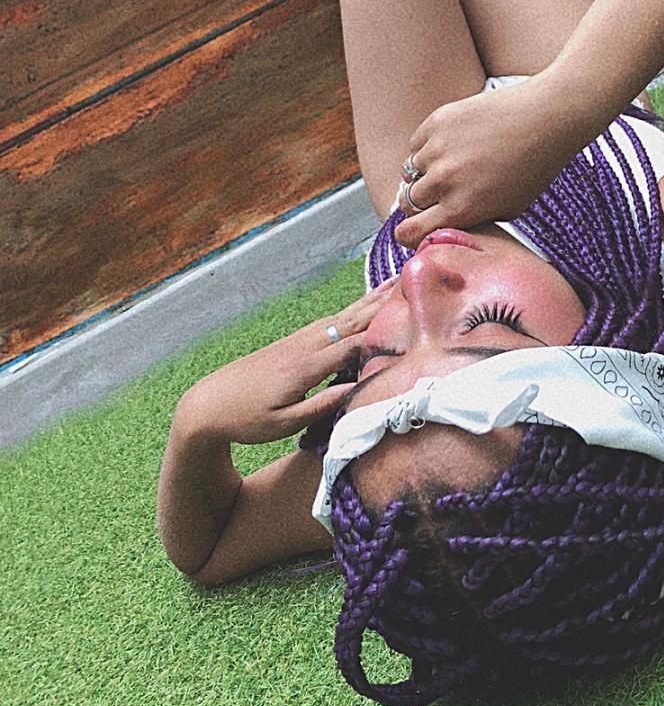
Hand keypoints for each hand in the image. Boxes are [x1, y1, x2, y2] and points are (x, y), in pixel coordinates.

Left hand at [177, 277, 399, 444]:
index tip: (416, 320)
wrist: (206, 404)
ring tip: (397, 282)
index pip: (352, 346)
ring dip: (370, 298)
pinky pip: (330, 321)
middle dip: (383, 301)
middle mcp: (303, 346)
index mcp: (303, 367)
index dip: (383, 334)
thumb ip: (320, 407)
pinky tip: (362, 304)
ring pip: (342, 316)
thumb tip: (356, 391)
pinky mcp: (292, 342)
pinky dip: (352, 308)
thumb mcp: (282, 424)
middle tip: (414, 281)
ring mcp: (297, 341)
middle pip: (351, 320)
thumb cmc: (245, 420)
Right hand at [394, 73, 587, 249]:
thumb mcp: (510, 208)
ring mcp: (437, 149)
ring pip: (410, 172)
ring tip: (453, 165)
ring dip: (424, 173)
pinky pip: (416, 144)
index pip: (410, 232)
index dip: (408, 234)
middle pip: (409, 202)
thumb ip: (475, 219)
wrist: (548, 117)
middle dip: (421, 202)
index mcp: (462, 209)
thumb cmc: (536, 166)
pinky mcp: (437, 121)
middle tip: (441, 192)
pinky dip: (427, 148)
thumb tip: (447, 222)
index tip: (412, 229)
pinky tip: (452, 145)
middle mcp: (444, 181)